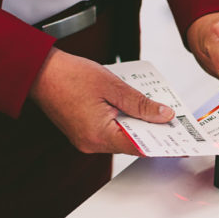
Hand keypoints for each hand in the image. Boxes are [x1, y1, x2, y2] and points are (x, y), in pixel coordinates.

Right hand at [29, 48, 173, 154]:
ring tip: (157, 112)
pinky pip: (110, 131)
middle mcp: (91, 143)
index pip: (139, 146)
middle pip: (131, 142)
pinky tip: (134, 108)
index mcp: (98, 135)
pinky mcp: (83, 132)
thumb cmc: (69, 75)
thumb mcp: (112, 86)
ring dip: (138, 125)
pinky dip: (124, 121)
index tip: (180, 143)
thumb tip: (163, 115)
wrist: (39, 71)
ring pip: (121, 136)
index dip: (162, 144)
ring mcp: (86, 140)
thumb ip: (140, 103)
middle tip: (174, 124)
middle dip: (153, 132)